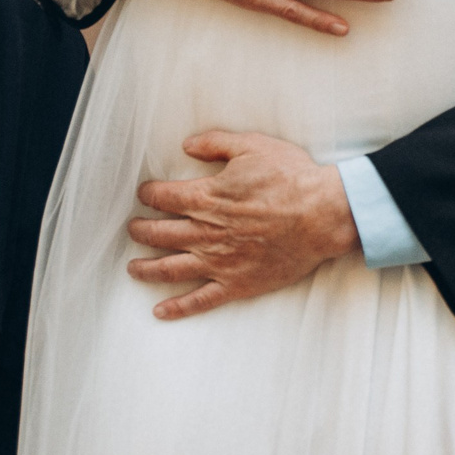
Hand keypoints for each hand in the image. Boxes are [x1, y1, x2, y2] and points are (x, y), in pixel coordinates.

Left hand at [124, 131, 360, 319]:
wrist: (322, 215)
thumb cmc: (291, 178)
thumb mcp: (252, 146)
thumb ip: (215, 144)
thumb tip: (187, 145)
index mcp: (207, 198)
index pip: (164, 197)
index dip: (149, 194)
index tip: (144, 194)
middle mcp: (206, 233)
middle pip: (159, 234)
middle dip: (140, 231)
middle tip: (133, 229)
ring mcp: (219, 262)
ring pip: (170, 269)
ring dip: (146, 269)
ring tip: (133, 268)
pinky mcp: (237, 283)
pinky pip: (200, 300)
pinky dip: (177, 307)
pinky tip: (160, 311)